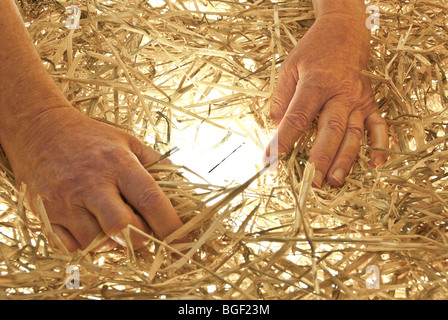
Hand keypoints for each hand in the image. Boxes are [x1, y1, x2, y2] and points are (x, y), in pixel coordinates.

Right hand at [6, 106, 186, 251]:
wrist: (38, 130)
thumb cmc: (91, 137)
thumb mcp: (128, 140)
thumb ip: (157, 163)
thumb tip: (184, 187)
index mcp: (117, 163)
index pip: (150, 199)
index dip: (170, 225)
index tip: (183, 244)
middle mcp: (91, 183)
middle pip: (122, 227)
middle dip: (142, 240)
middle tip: (146, 235)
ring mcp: (65, 201)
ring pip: (97, 242)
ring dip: (115, 245)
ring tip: (118, 230)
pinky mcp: (46, 214)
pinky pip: (72, 247)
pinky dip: (90, 247)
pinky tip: (95, 231)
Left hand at [265, 13, 387, 186]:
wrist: (343, 32)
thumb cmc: (312, 52)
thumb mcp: (289, 69)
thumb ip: (282, 99)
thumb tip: (275, 128)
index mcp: (316, 84)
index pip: (297, 118)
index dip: (283, 142)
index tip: (271, 161)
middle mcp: (341, 93)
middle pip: (331, 131)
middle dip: (320, 159)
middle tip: (311, 182)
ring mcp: (358, 99)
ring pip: (354, 134)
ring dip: (345, 160)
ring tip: (334, 181)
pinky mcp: (370, 102)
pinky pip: (378, 126)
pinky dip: (379, 146)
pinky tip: (376, 164)